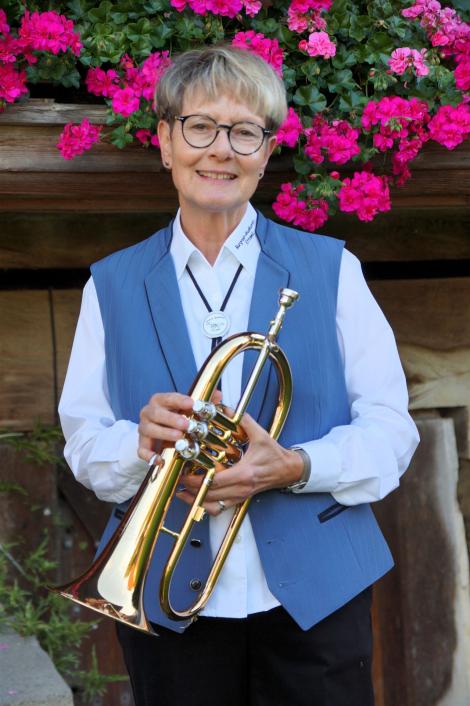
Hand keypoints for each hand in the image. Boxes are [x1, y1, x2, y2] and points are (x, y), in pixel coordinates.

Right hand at [138, 390, 221, 462]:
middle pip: (156, 413)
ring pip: (149, 430)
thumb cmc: (177, 416)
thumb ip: (204, 401)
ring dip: (164, 433)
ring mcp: (144, 428)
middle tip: (186, 424)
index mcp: (160, 401)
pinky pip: (142, 451)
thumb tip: (218, 394)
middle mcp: (149, 413)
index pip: (167, 397)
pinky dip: (150, 456)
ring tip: (179, 437)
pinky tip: (160, 459)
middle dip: (172, 419)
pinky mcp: (142, 445)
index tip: (191, 403)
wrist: (162, 431)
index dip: (179, 400)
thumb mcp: (189, 409)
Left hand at [177, 413, 303, 515]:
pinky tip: (197, 499)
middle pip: (211, 495)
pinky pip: (220, 509)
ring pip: (213, 505)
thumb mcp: (260, 434)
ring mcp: (241, 495)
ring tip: (182, 491)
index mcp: (245, 473)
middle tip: (178, 479)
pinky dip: (206, 506)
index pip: (216, 481)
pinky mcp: (241, 499)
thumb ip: (243, 420)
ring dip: (196, 500)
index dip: (197, 480)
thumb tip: (226, 407)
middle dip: (192, 489)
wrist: (287, 470)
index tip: (185, 473)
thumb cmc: (274, 454)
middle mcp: (242, 488)